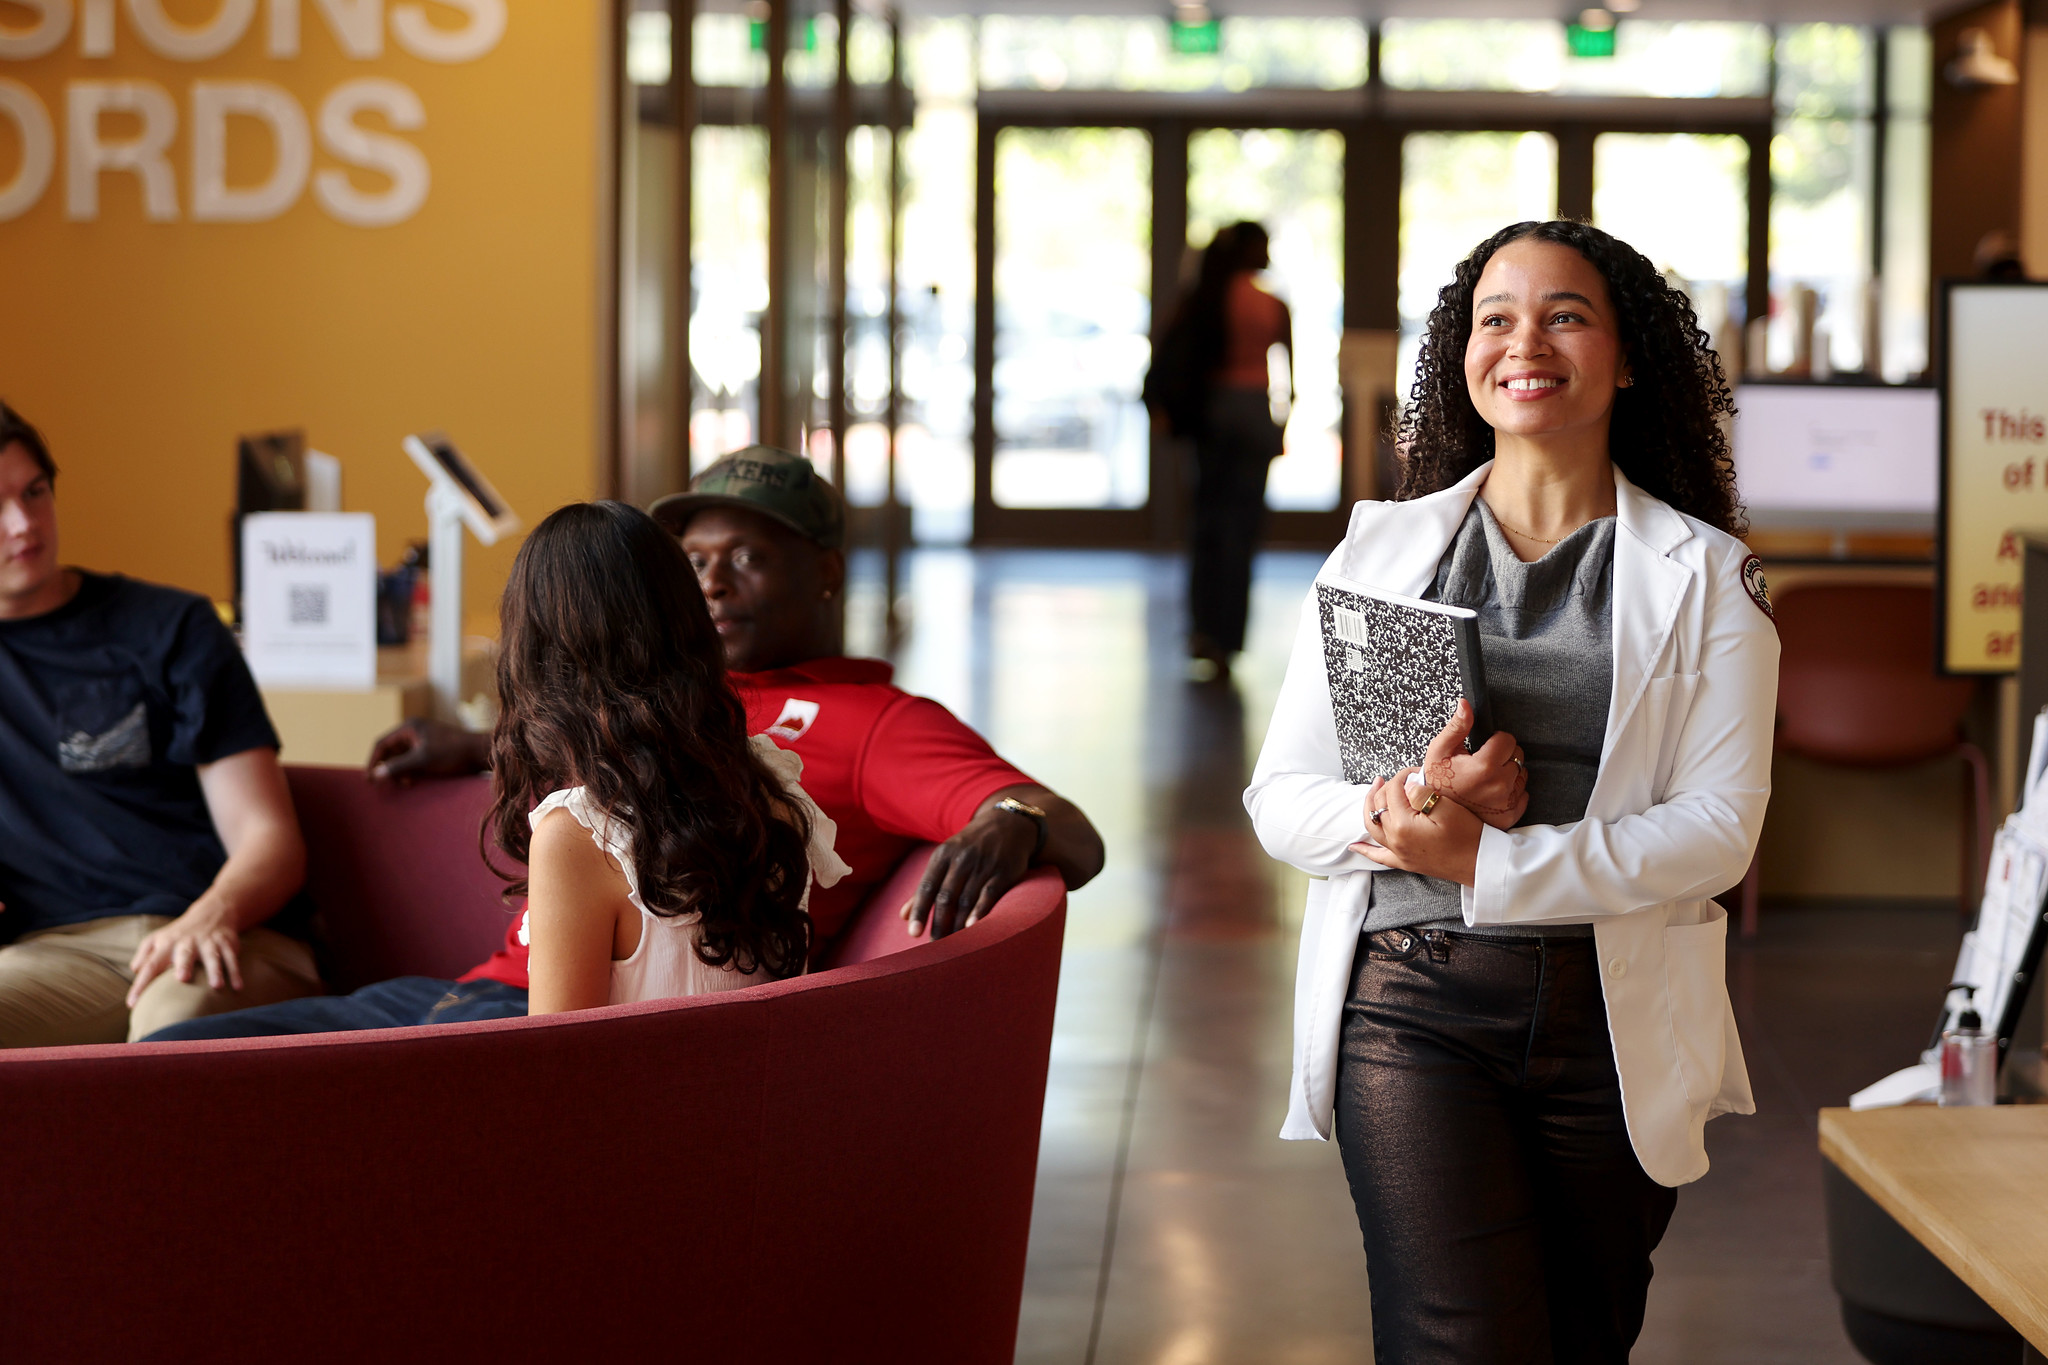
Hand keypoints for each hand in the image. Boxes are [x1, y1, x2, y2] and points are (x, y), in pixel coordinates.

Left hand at [126, 902, 241, 1006]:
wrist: (211, 913)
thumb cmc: (178, 935)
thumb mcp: (157, 939)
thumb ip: (144, 955)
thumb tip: (135, 971)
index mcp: (166, 945)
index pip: (151, 965)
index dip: (141, 984)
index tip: (132, 1004)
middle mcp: (187, 942)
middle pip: (185, 953)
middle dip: (184, 964)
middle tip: (182, 978)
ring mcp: (208, 942)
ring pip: (212, 956)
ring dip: (215, 969)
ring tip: (216, 986)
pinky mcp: (226, 943)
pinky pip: (232, 958)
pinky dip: (236, 972)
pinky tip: (238, 987)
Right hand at [367, 718, 490, 784]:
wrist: (481, 753)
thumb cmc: (453, 753)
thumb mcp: (423, 760)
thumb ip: (399, 767)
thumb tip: (376, 775)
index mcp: (410, 727)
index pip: (382, 743)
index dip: (373, 761)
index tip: (369, 779)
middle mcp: (414, 731)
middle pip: (390, 750)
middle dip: (386, 767)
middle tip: (383, 784)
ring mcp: (423, 740)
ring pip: (401, 757)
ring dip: (399, 771)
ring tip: (405, 783)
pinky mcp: (432, 750)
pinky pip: (412, 760)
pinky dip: (409, 771)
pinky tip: (412, 781)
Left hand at [901, 806, 1039, 939]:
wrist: (1008, 824)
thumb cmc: (970, 847)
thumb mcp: (945, 858)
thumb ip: (925, 887)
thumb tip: (902, 916)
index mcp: (943, 855)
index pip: (927, 887)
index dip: (920, 911)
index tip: (913, 933)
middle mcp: (962, 859)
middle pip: (946, 897)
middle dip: (939, 924)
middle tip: (935, 947)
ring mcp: (983, 865)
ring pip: (966, 899)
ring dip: (958, 924)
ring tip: (953, 945)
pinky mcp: (1003, 871)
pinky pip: (990, 894)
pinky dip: (981, 912)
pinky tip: (973, 928)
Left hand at [1351, 768, 1483, 885]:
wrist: (1480, 864)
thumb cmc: (1468, 837)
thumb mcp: (1447, 808)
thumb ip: (1421, 794)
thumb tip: (1406, 786)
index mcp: (1403, 825)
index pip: (1393, 791)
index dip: (1402, 776)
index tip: (1414, 771)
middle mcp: (1395, 840)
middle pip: (1379, 806)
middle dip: (1386, 788)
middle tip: (1397, 778)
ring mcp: (1399, 852)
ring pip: (1373, 826)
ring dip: (1370, 807)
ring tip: (1373, 792)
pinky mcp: (1405, 862)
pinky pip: (1378, 856)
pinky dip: (1365, 849)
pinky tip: (1354, 846)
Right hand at [1421, 700, 1526, 830]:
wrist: (1435, 812)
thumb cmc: (1437, 780)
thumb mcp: (1440, 750)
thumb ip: (1457, 726)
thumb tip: (1466, 704)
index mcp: (1485, 766)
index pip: (1508, 740)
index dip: (1496, 740)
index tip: (1483, 748)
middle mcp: (1499, 785)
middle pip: (1517, 756)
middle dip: (1503, 756)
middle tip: (1483, 764)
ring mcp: (1506, 802)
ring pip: (1521, 775)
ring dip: (1509, 773)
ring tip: (1487, 778)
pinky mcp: (1509, 815)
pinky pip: (1522, 795)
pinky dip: (1512, 792)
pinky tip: (1493, 792)